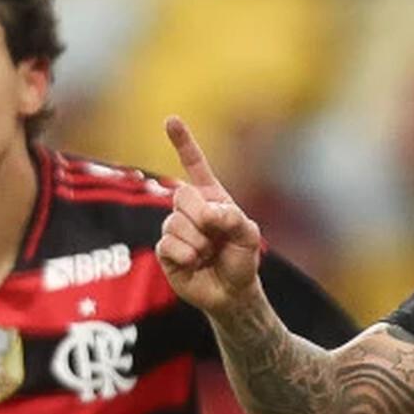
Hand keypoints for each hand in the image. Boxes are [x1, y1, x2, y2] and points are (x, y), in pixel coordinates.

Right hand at [157, 116, 262, 315]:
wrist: (232, 293)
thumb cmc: (242, 259)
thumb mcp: (249, 234)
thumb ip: (232, 218)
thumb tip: (207, 213)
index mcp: (210, 197)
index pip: (194, 165)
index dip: (183, 142)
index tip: (171, 120)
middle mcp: (189, 210)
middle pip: (182, 196)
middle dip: (202, 217)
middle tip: (215, 236)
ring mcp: (175, 229)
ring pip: (174, 223)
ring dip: (197, 243)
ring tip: (207, 255)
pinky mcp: (165, 251)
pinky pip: (168, 244)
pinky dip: (186, 255)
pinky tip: (194, 263)